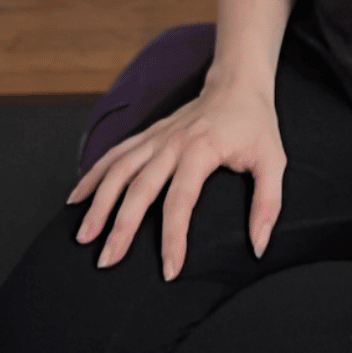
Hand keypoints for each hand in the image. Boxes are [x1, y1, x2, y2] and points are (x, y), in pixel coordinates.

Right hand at [67, 80, 285, 281]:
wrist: (237, 82)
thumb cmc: (255, 124)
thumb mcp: (274, 161)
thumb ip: (268, 203)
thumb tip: (257, 245)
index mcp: (202, 150)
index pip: (181, 200)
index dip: (173, 237)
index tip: (169, 270)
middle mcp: (172, 143)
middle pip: (139, 188)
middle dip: (121, 227)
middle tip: (107, 260)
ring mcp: (156, 137)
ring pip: (118, 170)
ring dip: (99, 202)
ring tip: (83, 235)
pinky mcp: (148, 134)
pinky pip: (115, 154)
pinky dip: (93, 174)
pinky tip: (77, 198)